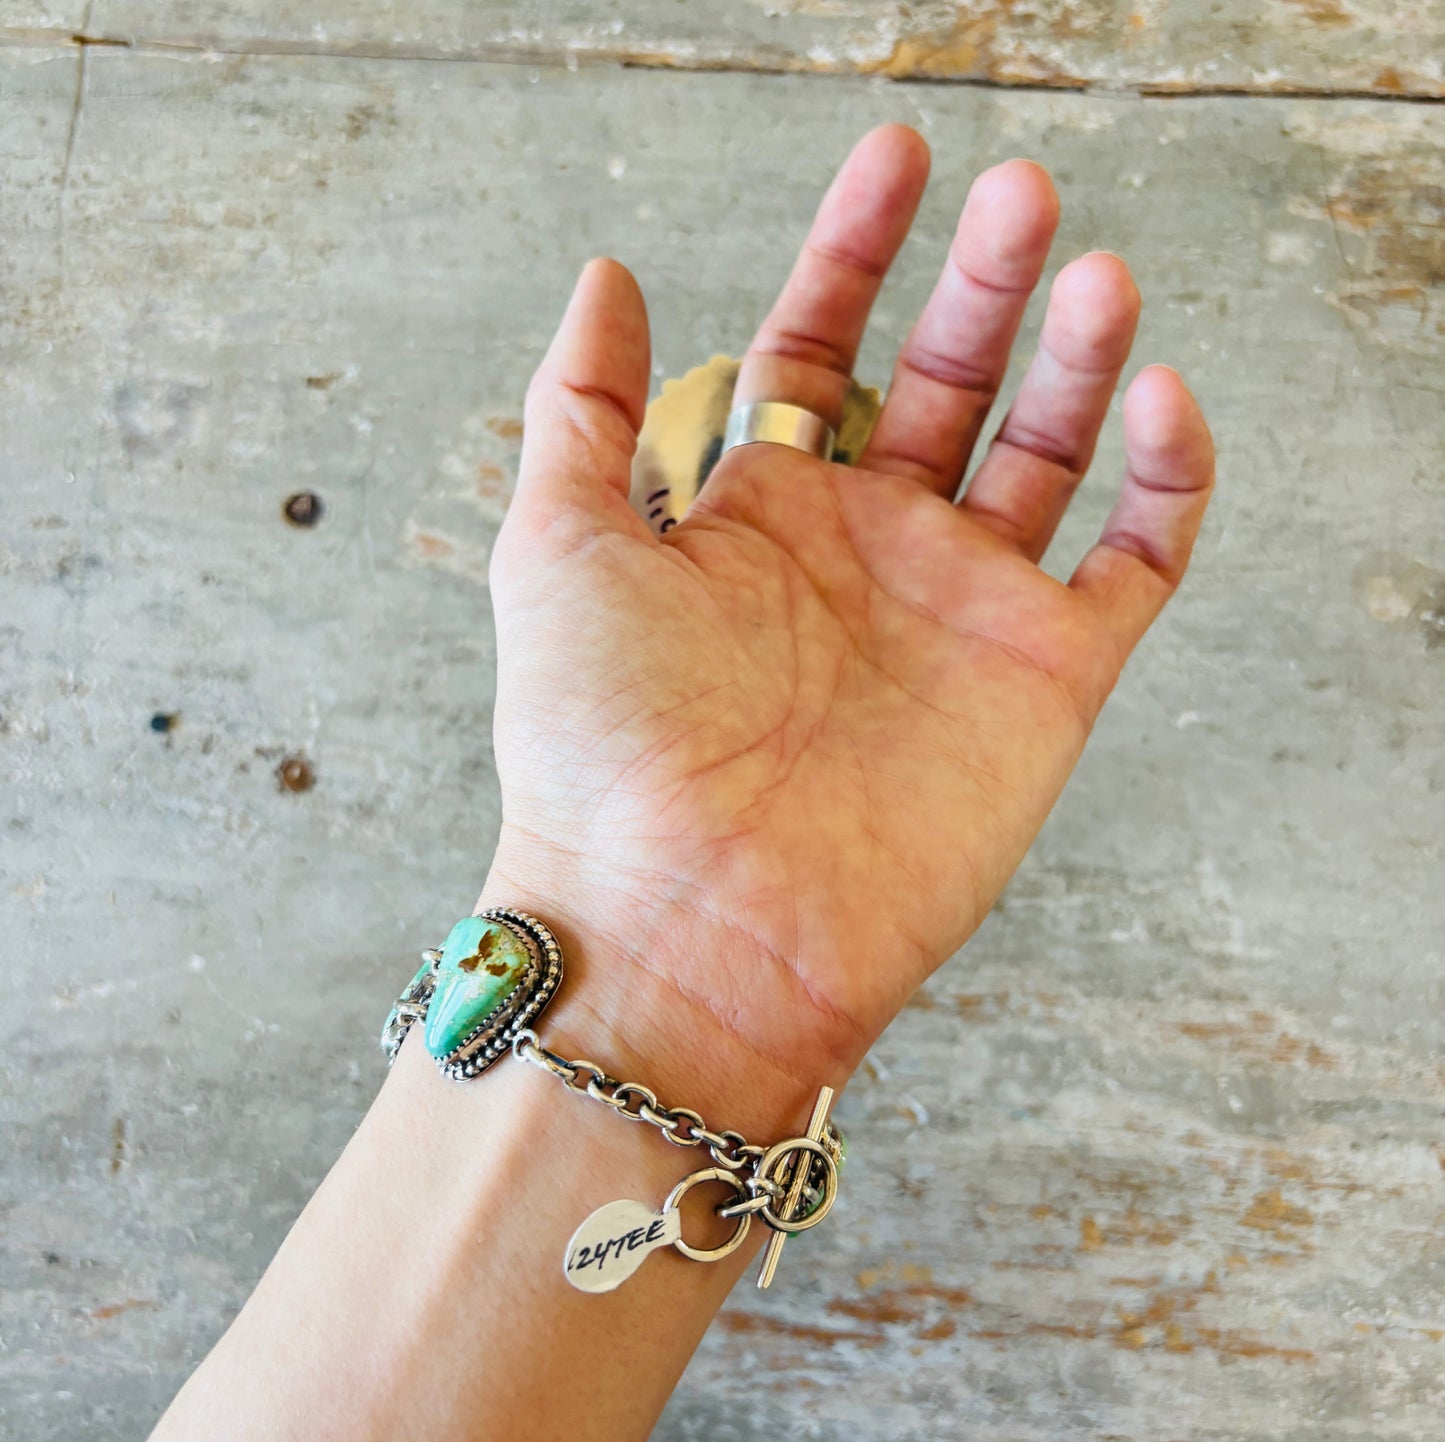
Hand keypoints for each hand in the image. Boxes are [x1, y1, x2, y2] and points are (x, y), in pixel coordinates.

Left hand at [482, 125, 1212, 1130]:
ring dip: (1078, 355)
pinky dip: (1165, 477)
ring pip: (1047, 453)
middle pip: (944, 382)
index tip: (893, 159)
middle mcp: (865, 553)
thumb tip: (606, 276)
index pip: (820, 347)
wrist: (692, 925)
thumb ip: (584, 407)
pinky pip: (1136, 558)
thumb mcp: (559, 549)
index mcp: (758, 515)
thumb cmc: (603, 752)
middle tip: (1020, 192)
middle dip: (983, 281)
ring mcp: (960, 611)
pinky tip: (1159, 395)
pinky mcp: (1046, 679)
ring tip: (1093, 269)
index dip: (854, 250)